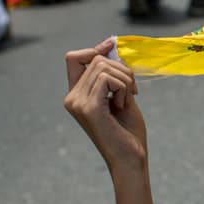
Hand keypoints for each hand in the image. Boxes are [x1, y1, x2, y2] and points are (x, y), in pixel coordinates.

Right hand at [63, 39, 146, 173]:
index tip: (113, 46)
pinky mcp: (88, 108)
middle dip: (122, 69)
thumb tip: (111, 46)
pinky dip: (123, 87)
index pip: (74, 58)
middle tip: (132, 89)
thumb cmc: (128, 131)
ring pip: (103, 66)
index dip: (94, 49)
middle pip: (96, 60)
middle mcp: (71, 97)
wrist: (130, 158)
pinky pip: (108, 79)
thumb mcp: (122, 95)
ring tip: (127, 99)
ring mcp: (77, 103)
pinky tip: (123, 104)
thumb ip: (115, 74)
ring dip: (125, 79)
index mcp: (76, 94)